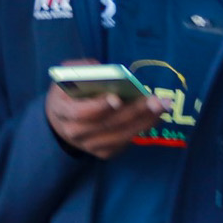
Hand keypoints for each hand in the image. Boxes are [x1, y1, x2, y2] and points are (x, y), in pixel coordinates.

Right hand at [44, 57, 166, 158]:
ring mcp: (89, 145)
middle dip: (133, 111)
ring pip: (120, 136)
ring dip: (144, 121)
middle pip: (107, 125)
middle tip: (155, 100)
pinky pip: (125, 141)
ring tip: (162, 106)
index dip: (99, 107)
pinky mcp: (103, 152)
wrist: (61, 120)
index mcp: (62, 111)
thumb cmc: (68, 92)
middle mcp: (75, 133)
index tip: (117, 98)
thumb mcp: (66, 75)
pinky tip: (156, 116)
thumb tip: (105, 71)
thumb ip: (82, 69)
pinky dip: (142, 128)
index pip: (81, 112)